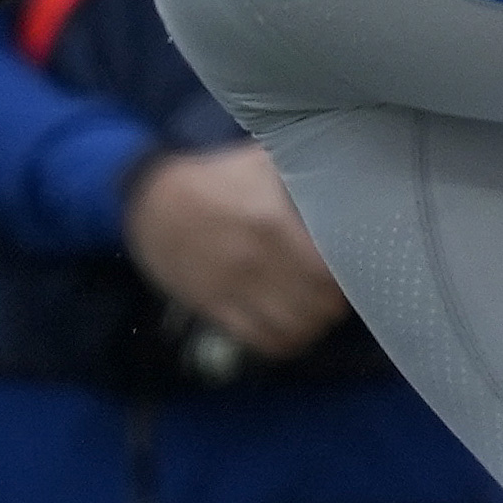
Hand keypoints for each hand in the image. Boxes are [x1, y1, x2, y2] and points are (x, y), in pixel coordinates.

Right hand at [122, 146, 348, 361]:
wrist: (150, 203)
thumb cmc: (216, 179)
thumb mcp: (262, 161)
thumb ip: (306, 170)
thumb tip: (350, 178)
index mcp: (272, 223)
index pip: (328, 272)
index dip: (350, 274)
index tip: (352, 266)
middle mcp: (255, 262)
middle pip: (318, 306)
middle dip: (335, 302)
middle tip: (336, 290)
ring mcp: (233, 290)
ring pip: (294, 330)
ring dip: (313, 324)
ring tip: (314, 310)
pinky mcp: (216, 309)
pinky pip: (262, 341)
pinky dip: (284, 341)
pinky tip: (289, 325)